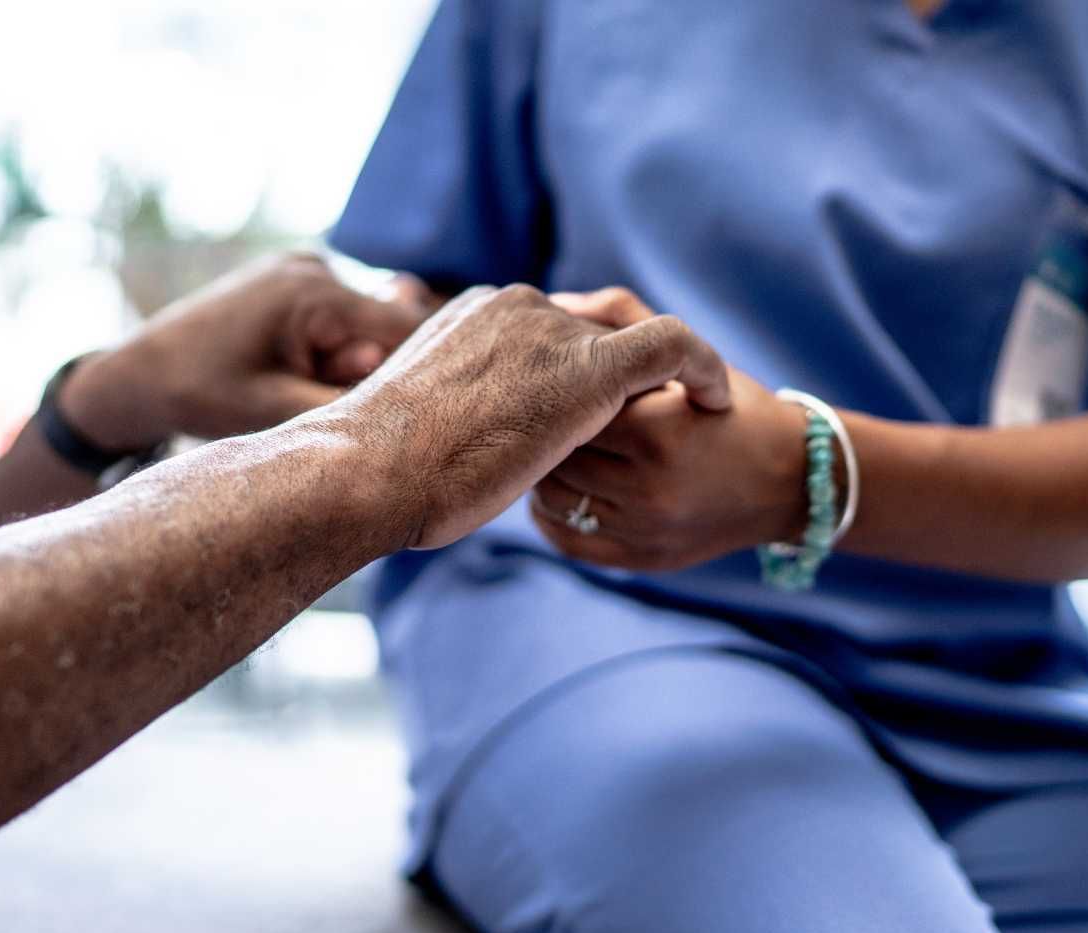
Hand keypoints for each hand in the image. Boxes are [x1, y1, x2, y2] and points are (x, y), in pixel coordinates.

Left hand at [60, 253, 426, 446]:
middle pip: (388, 325)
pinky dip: (333, 345)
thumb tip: (417, 395)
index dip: (423, 368)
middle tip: (323, 393)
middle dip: (372, 367)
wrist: (141, 372)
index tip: (429, 406)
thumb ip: (351, 398)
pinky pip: (341, 313)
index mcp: (316, 294)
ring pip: (366, 321)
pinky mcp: (295, 276)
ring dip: (351, 358)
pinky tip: (295, 366)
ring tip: (301, 380)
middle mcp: (316, 267)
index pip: (408, 326)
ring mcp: (304, 266)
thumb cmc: (204, 395)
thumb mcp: (280, 411)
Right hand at [317, 284, 732, 549]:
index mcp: (479, 312)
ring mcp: (553, 333)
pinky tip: (717, 402)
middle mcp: (519, 307)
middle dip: (617, 375)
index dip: (573, 370)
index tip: (588, 415)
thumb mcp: (417, 420)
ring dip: (659, 382)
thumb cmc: (379, 467)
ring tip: (689, 417)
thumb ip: (454, 408)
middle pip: (591, 332)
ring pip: (630, 343)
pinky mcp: (589, 368)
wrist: (370, 470)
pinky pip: (673, 346)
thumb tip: (451, 437)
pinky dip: (702, 367)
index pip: (548, 331)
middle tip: (654, 421)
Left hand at [527, 288, 811, 572]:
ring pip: (553, 499)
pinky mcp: (641, 560)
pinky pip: (567, 539)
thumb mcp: (691, 357)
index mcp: (659, 431)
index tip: (555, 379)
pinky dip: (551, 514)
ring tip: (553, 449)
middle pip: (556, 455)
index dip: (558, 389)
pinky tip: (564, 489)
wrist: (791, 480)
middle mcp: (650, 488)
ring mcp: (644, 531)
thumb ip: (624, 320)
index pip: (570, 405)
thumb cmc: (736, 409)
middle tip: (543, 413)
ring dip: (545, 472)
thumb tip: (557, 302)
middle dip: (546, 431)